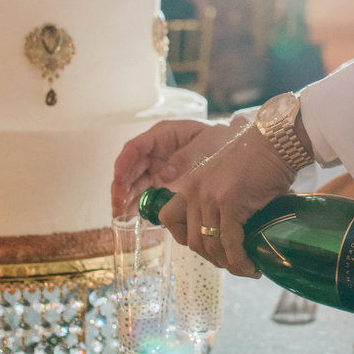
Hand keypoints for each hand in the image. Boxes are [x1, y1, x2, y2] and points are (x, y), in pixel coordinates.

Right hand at [111, 119, 235, 216]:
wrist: (235, 149)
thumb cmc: (221, 140)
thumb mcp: (207, 144)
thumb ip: (186, 158)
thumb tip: (163, 176)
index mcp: (163, 135)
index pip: (135, 147)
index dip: (123, 164)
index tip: (119, 182)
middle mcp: (155, 150)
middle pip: (130, 167)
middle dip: (121, 187)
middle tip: (118, 207)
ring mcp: (157, 165)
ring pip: (133, 182)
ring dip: (125, 199)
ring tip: (121, 218)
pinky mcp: (161, 181)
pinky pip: (144, 192)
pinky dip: (137, 204)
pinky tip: (132, 218)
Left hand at [157, 124, 296, 276]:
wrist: (276, 141)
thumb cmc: (259, 158)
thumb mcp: (227, 177)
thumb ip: (220, 199)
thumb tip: (232, 231)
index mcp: (191, 184)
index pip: (168, 219)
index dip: (184, 239)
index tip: (207, 248)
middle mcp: (194, 191)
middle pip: (190, 240)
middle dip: (212, 258)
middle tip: (233, 263)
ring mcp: (210, 197)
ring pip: (210, 245)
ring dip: (228, 264)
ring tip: (245, 268)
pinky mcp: (230, 202)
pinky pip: (230, 243)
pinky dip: (240, 260)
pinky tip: (251, 266)